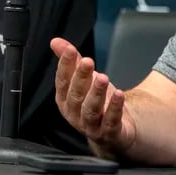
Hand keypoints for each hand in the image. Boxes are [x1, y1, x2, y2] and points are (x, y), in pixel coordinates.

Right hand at [50, 38, 135, 157]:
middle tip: (87, 61)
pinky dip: (114, 108)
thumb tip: (55, 41)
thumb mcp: (83, 79)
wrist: (112, 131)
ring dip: (96, 93)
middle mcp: (75, 114)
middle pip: (76, 95)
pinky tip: (119, 94)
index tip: (70, 49)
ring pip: (90, 110)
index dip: (65, 65)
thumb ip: (71, 61)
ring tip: (102, 77)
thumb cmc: (95, 101)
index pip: (62, 81)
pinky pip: (111, 121)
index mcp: (65, 100)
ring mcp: (91, 126)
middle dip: (81, 77)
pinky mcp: (109, 133)